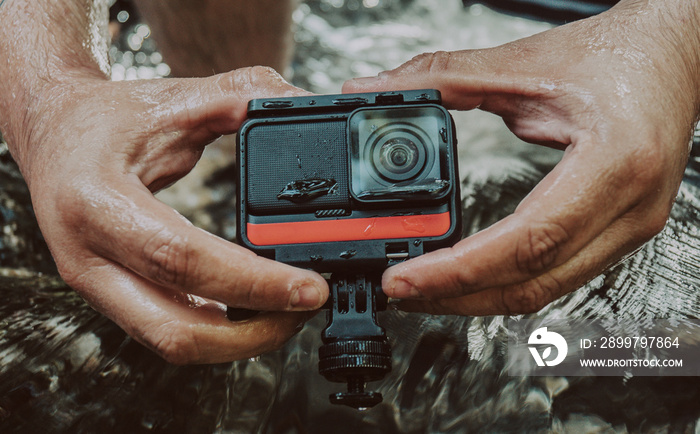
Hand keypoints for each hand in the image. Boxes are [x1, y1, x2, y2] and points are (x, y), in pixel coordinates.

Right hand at [14, 67, 327, 362]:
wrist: (51, 133)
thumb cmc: (103, 119)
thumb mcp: (171, 99)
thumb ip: (237, 97)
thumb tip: (300, 105)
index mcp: (96, 202)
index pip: (182, 260)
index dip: (253, 282)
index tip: (311, 288)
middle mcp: (88, 258)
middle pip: (177, 328)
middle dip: (255, 332)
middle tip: (308, 308)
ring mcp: (97, 284)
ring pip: (173, 342)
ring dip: (240, 340)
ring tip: (291, 312)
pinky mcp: (113, 294)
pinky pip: (169, 329)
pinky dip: (218, 331)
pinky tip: (255, 311)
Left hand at [343, 1, 699, 314]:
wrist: (676, 51)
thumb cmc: (618, 55)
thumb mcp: (523, 64)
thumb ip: (443, 76)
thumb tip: (376, 88)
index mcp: (614, 163)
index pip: (527, 240)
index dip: (459, 269)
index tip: (405, 278)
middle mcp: (630, 209)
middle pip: (532, 281)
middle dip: (458, 295)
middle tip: (399, 289)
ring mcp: (631, 227)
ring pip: (545, 288)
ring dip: (480, 296)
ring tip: (424, 288)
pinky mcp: (620, 231)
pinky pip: (558, 273)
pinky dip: (508, 281)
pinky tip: (470, 275)